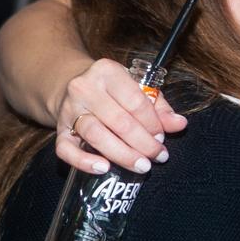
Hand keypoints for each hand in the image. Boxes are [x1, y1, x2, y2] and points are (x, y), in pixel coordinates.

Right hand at [54, 58, 187, 174]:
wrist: (70, 85)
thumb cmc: (112, 90)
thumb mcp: (136, 88)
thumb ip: (159, 107)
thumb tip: (180, 124)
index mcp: (107, 71)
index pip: (135, 102)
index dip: (153, 124)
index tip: (162, 138)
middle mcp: (84, 88)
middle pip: (119, 121)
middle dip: (143, 143)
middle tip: (157, 156)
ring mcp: (68, 110)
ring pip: (96, 136)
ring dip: (122, 154)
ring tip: (142, 166)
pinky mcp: (59, 130)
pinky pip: (66, 150)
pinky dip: (84, 162)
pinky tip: (104, 169)